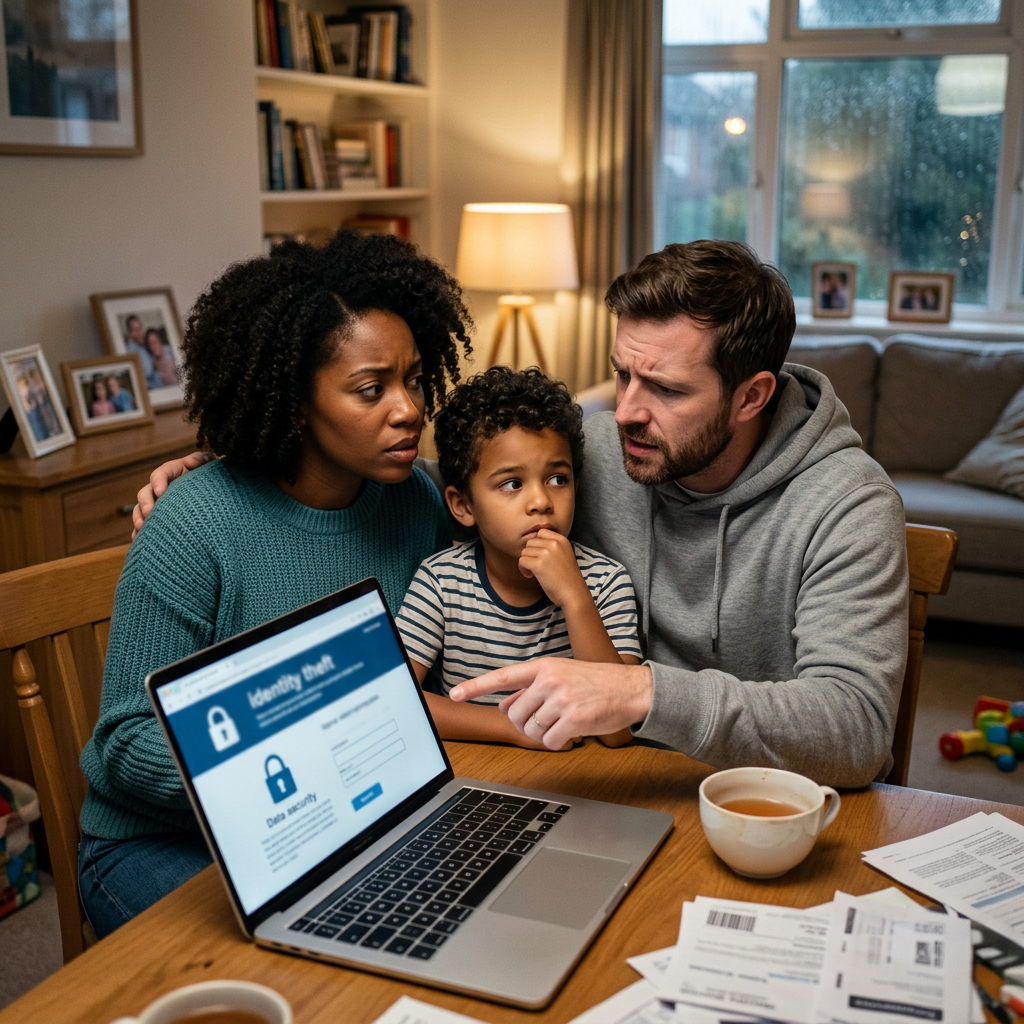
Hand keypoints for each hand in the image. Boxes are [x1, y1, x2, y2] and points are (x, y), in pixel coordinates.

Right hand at [132, 451, 210, 536]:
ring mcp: (156, 503)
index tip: (161, 492)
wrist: (211, 493)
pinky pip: (144, 525)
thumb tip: (191, 462)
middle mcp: (159, 488)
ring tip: (141, 528)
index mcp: (171, 472)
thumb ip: (200, 459)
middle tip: (149, 513)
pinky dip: (139, 532)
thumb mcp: (206, 465)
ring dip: (139, 518)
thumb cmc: (207, 477)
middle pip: (146, 493)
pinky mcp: (156, 517)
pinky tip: (138, 539)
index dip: (158, 482)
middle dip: (145, 503)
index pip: (160, 474)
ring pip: (141, 510)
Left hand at [450, 658, 652, 751]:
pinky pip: (550, 741)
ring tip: (562, 723)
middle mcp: (549, 680)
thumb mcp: (561, 676)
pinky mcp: (574, 719)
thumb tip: (503, 705)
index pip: (503, 677)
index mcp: (544, 666)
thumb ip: (530, 689)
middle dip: (525, 724)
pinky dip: (557, 743)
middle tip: (545, 721)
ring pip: (532, 729)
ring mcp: (562, 699)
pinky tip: (571, 734)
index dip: (476, 686)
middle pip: (516, 714)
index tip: (455, 693)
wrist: (632, 689)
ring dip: (544, 734)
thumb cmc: (596, 683)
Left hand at [519, 529, 589, 610]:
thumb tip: (531, 541)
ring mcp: (546, 553)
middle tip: (536, 566)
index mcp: (562, 540)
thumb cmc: (567, 577)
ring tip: (534, 572)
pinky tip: (530, 576)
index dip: (537, 544)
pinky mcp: (539, 564)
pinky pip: (522, 561)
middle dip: (530, 554)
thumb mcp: (564, 554)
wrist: (573, 593)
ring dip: (526, 562)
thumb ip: (552, 546)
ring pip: (524, 552)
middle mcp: (554, 543)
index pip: (541, 532)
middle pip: (530, 542)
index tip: (540, 555)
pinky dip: (523, 569)